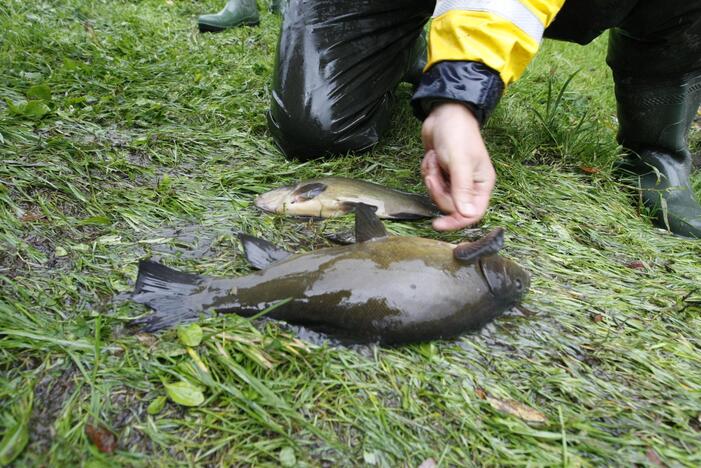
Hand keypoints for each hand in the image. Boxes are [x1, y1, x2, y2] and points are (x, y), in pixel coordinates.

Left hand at [421, 102, 495, 230]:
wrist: (443, 113)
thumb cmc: (457, 134)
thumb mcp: (459, 162)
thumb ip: (462, 189)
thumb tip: (467, 215)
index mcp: (482, 185)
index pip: (472, 215)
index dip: (455, 222)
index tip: (437, 225)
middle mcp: (470, 186)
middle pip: (450, 206)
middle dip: (437, 190)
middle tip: (434, 173)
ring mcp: (455, 181)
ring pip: (438, 195)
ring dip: (432, 178)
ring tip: (435, 159)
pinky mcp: (442, 174)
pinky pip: (430, 184)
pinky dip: (427, 171)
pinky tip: (432, 157)